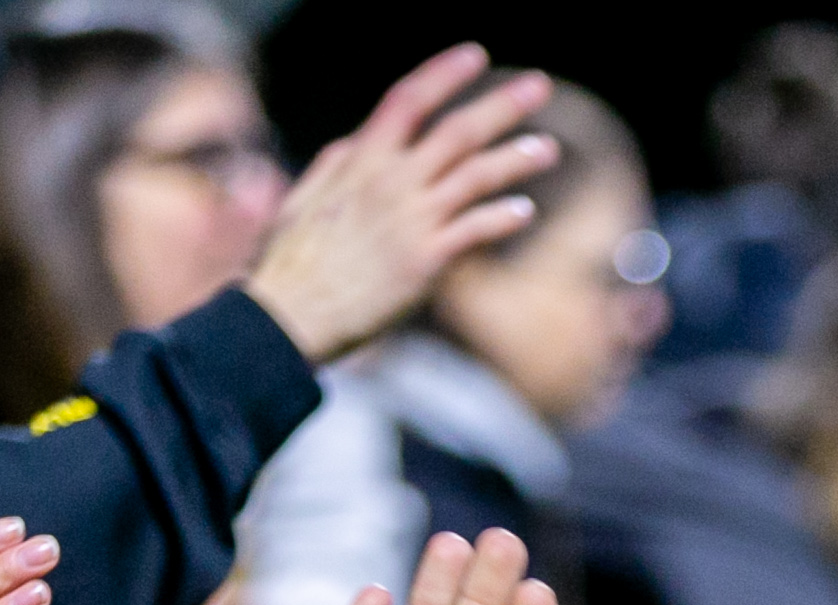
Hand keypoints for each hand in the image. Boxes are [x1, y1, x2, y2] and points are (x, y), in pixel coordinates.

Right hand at [239, 47, 555, 364]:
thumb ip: (340, 163)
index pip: (409, 99)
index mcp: (359, 160)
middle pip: (457, 131)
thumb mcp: (306, 196)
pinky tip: (524, 210)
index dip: (444, 73)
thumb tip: (362, 140)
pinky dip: (502, 216)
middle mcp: (390, 182)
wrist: (289, 317)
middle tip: (540, 86)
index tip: (475, 54)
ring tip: (548, 149)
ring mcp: (411, 221)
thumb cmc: (292, 261)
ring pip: (476, 176)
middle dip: (502, 106)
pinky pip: (475, 229)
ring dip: (516, 159)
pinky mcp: (425, 261)